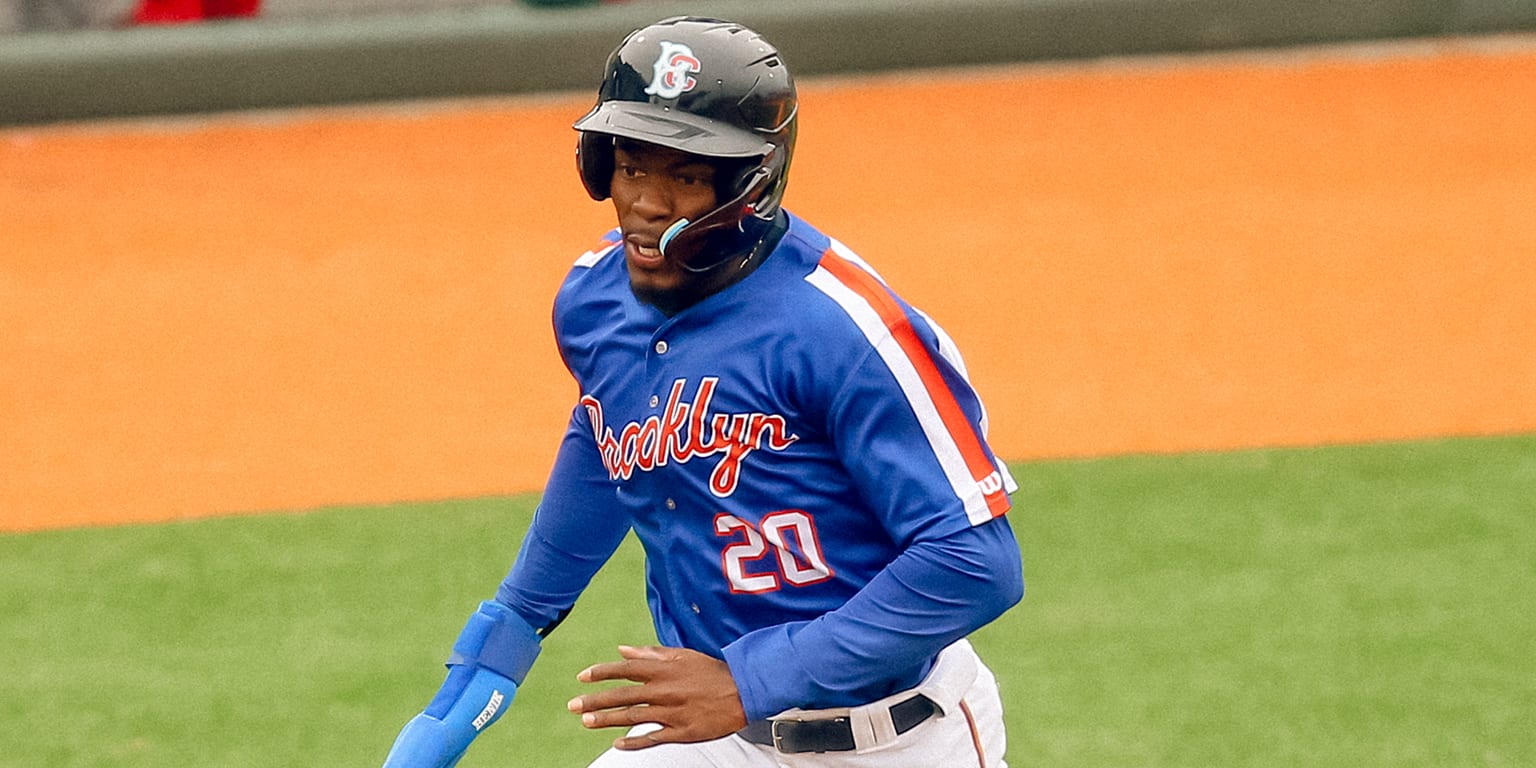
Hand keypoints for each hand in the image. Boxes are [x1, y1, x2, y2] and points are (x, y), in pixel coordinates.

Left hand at [566, 645, 747, 749]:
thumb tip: (623, 650)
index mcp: (663, 670)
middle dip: (594, 701)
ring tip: (586, 721)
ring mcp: (671, 713)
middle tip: (573, 705)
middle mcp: (664, 691)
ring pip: (632, 717)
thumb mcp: (681, 655)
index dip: (601, 673)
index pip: (624, 670)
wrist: (742, 692)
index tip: (582, 677)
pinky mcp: (680, 731)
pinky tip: (617, 744)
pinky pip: (652, 738)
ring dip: (607, 720)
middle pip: (622, 696)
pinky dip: (633, 743)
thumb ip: (650, 654)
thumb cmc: (712, 672)